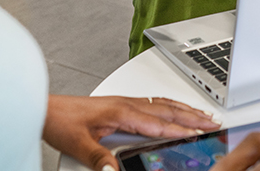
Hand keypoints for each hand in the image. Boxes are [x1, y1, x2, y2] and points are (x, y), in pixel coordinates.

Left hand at [42, 94, 219, 170]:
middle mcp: (126, 104)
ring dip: (183, 108)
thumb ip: (99, 158)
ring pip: (161, 104)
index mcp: (122, 112)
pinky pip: (152, 102)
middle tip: (213, 121)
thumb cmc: (61, 120)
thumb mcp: (78, 144)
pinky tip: (172, 108)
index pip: (160, 123)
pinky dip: (169, 105)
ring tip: (201, 113)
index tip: (203, 131)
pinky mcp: (119, 103)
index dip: (183, 128)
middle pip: (167, 109)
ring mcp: (124, 102)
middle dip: (192, 115)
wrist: (46, 107)